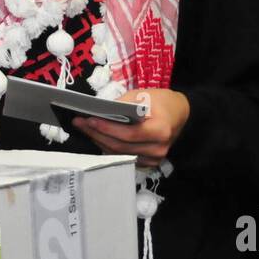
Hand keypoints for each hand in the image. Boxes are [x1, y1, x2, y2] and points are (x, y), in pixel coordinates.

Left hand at [73, 88, 189, 167]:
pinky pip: (123, 157)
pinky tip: (97, 136)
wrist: (178, 114)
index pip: (129, 134)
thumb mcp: (142, 95)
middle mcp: (158, 149)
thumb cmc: (160, 102)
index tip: (89, 120)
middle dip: (97, 134)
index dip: (108, 128)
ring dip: (99, 141)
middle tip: (80, 123)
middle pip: (121, 146)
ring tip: (84, 128)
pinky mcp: (148, 163)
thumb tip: (98, 112)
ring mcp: (154, 159)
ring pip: (119, 154)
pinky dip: (108, 146)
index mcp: (160, 131)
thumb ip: (122, 105)